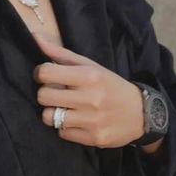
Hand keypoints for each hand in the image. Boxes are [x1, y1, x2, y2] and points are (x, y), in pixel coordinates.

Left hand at [32, 32, 144, 148]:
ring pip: (48, 117)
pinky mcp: (93, 139)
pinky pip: (62, 133)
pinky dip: (64, 127)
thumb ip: (60, 53)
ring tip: (63, 108)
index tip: (46, 75)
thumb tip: (34, 37)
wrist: (141, 113)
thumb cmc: (109, 84)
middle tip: (54, 92)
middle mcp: (90, 98)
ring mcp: (92, 120)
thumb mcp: (89, 65)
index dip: (40, 73)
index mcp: (88, 76)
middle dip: (45, 93)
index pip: (45, 73)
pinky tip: (75, 120)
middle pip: (43, 96)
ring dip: (52, 112)